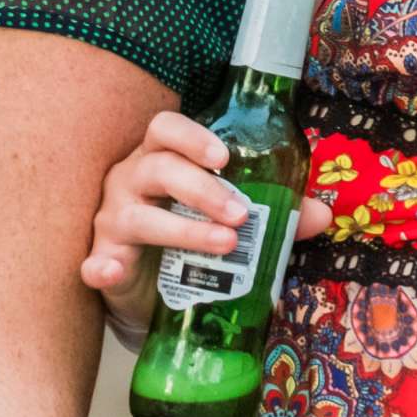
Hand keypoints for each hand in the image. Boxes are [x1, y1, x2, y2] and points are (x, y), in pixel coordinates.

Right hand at [80, 108, 330, 337]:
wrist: (148, 288)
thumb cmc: (186, 236)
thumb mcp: (227, 219)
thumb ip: (272, 214)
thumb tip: (322, 215)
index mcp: (160, 159)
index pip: (165, 129)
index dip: (192, 137)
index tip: (225, 157)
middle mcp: (130, 180)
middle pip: (158, 167)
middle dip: (202, 188)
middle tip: (241, 214)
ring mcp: (111, 219)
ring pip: (137, 214)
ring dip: (181, 229)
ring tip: (224, 245)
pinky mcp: (102, 259)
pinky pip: (94, 262)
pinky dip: (101, 265)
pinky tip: (111, 271)